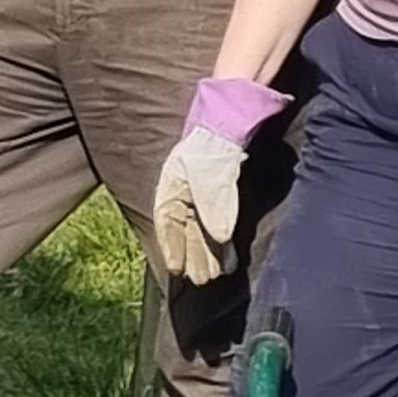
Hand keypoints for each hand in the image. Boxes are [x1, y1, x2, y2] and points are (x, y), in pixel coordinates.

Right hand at [150, 79, 291, 287]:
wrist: (230, 116)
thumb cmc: (214, 145)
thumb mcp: (213, 176)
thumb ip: (216, 207)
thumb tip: (220, 238)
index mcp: (171, 186)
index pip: (167, 223)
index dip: (171, 247)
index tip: (176, 270)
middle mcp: (182, 190)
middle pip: (185, 229)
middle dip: (193, 255)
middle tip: (203, 280)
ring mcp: (199, 189)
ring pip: (200, 226)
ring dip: (208, 250)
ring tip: (218, 272)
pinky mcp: (216, 188)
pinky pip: (215, 218)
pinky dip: (221, 236)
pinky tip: (227, 250)